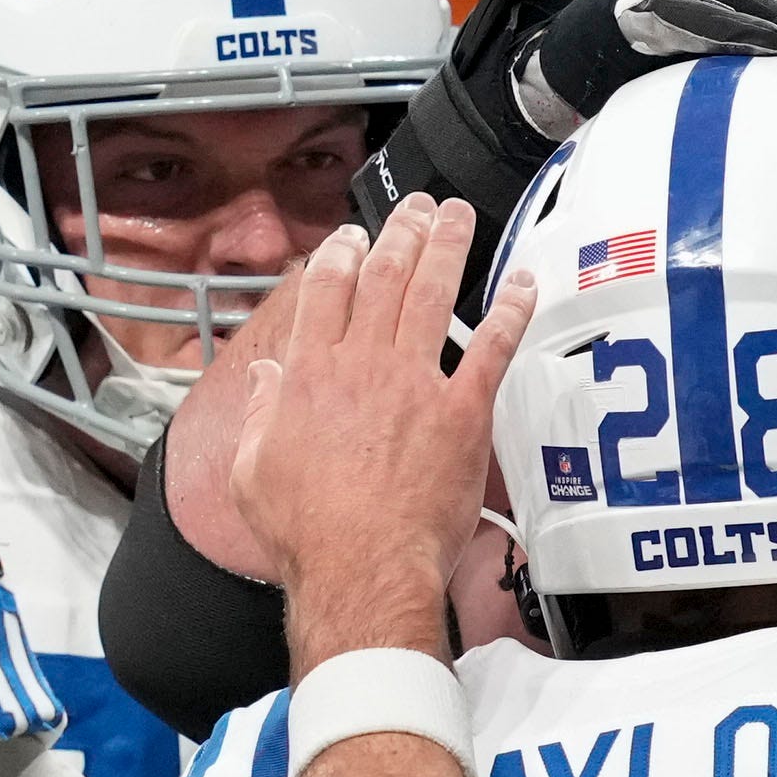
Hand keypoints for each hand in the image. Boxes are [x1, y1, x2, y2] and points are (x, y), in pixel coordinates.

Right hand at [227, 196, 536, 661]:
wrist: (360, 568)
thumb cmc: (308, 534)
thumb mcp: (253, 472)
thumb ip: (261, 414)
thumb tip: (266, 378)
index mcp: (308, 375)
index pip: (324, 290)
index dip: (340, 253)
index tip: (352, 235)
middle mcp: (361, 366)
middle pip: (383, 276)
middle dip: (401, 232)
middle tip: (417, 208)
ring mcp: (414, 385)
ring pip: (431, 294)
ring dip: (447, 247)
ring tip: (458, 217)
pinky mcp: (461, 413)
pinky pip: (490, 349)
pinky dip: (509, 311)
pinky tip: (522, 284)